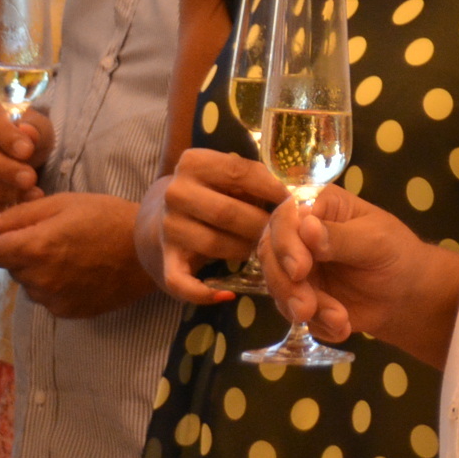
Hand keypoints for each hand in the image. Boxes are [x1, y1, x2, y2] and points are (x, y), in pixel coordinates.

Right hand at [0, 93, 49, 213]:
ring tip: (28, 194)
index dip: (4, 135)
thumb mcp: (37, 126)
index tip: (27, 151)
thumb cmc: (25, 135)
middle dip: (1, 168)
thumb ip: (35, 128)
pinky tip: (10, 206)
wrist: (9, 153)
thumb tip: (28, 133)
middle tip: (29, 179)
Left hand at [0, 192, 152, 317]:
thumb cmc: (108, 218)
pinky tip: (81, 272)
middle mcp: (38, 278)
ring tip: (72, 255)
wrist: (149, 251)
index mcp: (33, 247)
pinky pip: (48, 298)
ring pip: (29, 284)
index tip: (16, 232)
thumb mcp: (64, 203)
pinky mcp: (67, 312)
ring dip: (39, 271)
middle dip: (23, 253)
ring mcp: (52, 299)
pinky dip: (56, 286)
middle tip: (56, 238)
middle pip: (11, 267)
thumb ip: (21, 214)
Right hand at [151, 151, 286, 304]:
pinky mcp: (164, 260)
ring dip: (245, 251)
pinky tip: (226, 295)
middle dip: (262, 225)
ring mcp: (167, 227)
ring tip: (264, 252)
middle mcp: (175, 192)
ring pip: (215, 244)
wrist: (161, 219)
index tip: (297, 202)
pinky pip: (183, 282)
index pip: (241, 172)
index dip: (273, 188)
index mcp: (194, 163)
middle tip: (286, 235)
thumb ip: (257, 180)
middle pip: (227, 212)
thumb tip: (297, 195)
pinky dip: (204, 293)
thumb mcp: (230, 178)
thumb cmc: (213, 194)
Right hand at [261, 182, 441, 353]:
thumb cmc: (396, 254)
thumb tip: (305, 226)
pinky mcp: (300, 296)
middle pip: (270, 253)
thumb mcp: (375, 241)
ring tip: (338, 320)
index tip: (300, 270)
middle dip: (286, 284)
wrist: (408, 295)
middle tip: (306, 307)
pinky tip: (343, 327)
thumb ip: (340, 237)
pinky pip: (294, 311)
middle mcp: (299, 234)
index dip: (286, 244)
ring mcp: (297, 267)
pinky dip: (318, 324)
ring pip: (277, 286)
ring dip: (303, 307)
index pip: (286, 217)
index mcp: (319, 206)